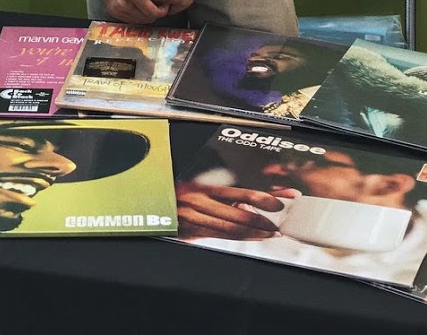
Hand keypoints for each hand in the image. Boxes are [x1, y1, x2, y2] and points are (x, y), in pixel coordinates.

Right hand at [91, 0, 166, 24]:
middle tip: (159, 6)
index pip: (153, 13)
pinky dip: (135, 15)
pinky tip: (139, 7)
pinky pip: (128, 19)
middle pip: (146, 19)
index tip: (164, 6)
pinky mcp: (111, 10)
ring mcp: (116, 8)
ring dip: (145, 15)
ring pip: (137, 21)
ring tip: (148, 5)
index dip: (162, 11)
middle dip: (155, 14)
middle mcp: (123, 3)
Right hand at [175, 183, 293, 240]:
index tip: (279, 201)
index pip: (239, 191)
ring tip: (270, 234)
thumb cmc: (176, 196)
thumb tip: (249, 202)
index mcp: (205, 187)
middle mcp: (201, 201)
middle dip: (261, 221)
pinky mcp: (190, 233)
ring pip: (231, 228)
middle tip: (278, 225)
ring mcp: (195, 218)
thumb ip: (222, 196)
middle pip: (238, 214)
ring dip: (254, 233)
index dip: (261, 197)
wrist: (148, 205)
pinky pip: (219, 237)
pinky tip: (251, 239)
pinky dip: (239, 239)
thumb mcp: (198, 189)